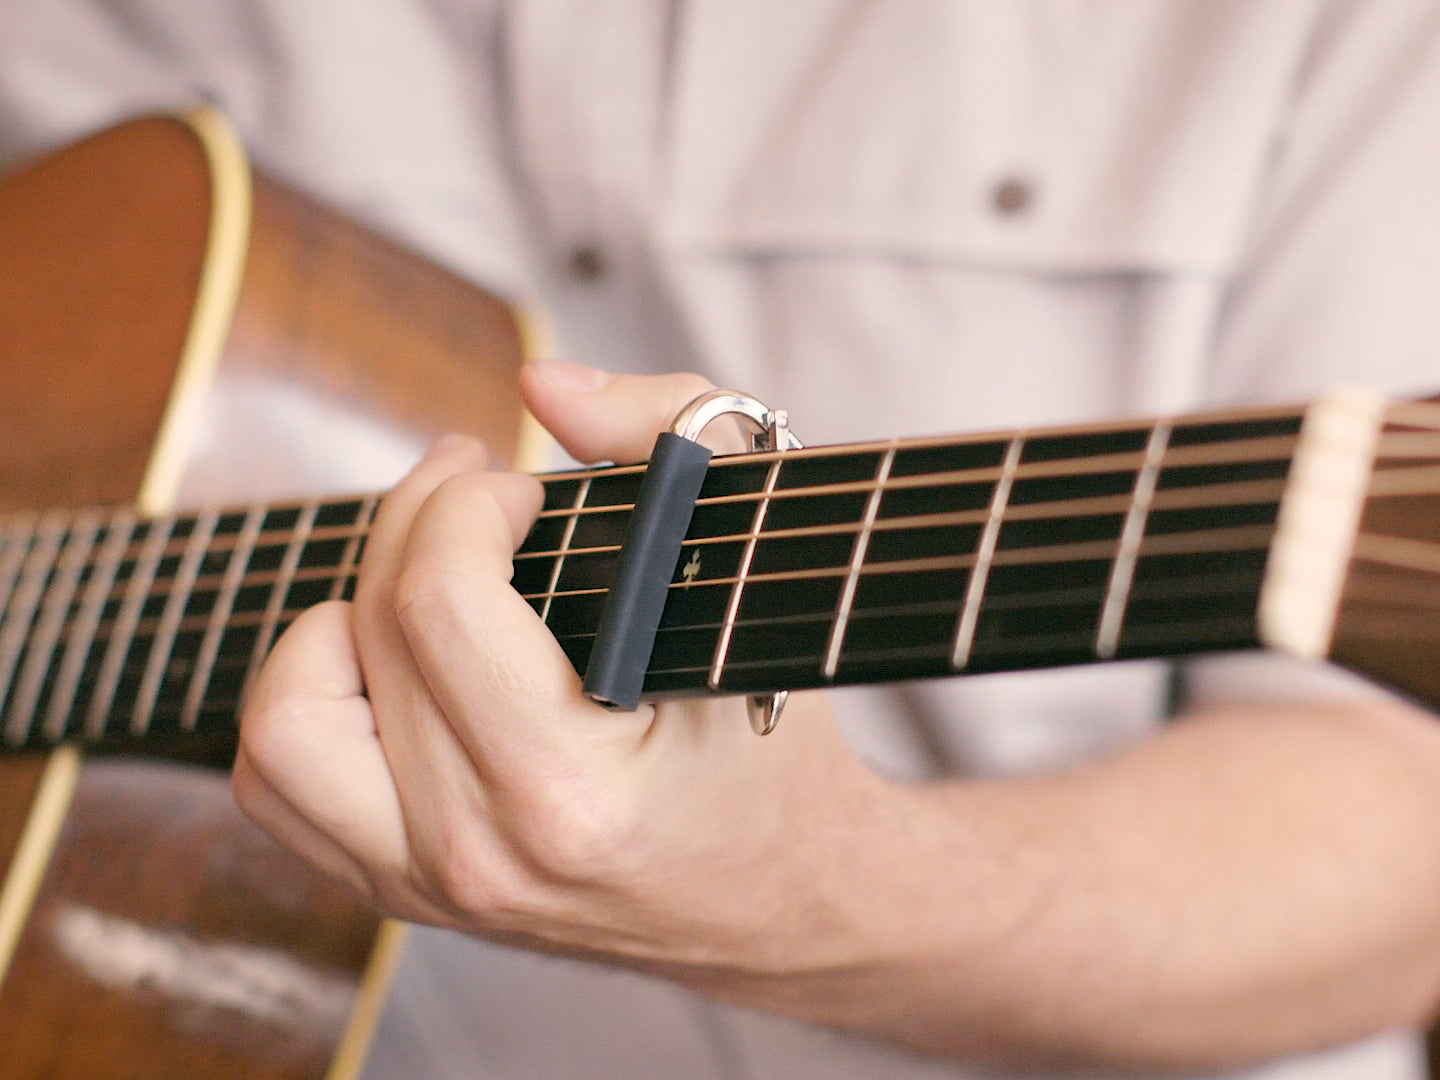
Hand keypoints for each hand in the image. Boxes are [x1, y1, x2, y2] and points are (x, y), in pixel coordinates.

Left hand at [233, 361, 876, 982]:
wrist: (782, 900)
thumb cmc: (775, 745)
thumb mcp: (755, 572)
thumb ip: (670, 438)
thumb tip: (541, 387)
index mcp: (572, 791)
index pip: (440, 604)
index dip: (464, 505)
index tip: (521, 490)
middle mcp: (480, 852)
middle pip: (368, 633)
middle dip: (416, 522)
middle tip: (478, 491)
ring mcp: (429, 886)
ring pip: (282, 720)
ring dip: (340, 618)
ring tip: (419, 583)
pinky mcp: (402, 893)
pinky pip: (279, 781)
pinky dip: (311, 696)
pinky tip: (388, 659)